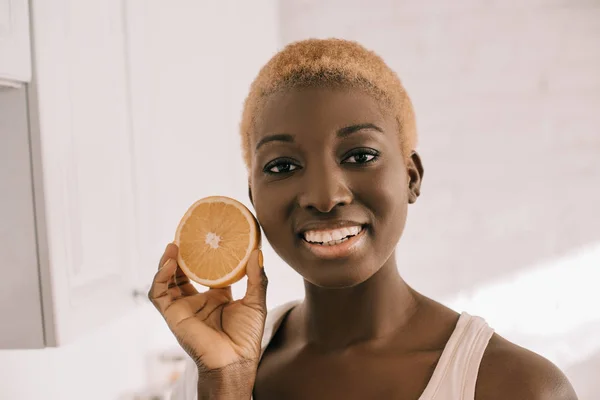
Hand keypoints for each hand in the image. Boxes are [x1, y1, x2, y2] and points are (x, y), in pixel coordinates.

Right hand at [148, 243, 268, 379]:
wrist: (235, 361)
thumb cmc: (247, 337)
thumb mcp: (256, 302)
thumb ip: (257, 278)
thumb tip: (257, 251)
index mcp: (216, 297)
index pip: (205, 271)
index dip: (203, 256)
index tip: (206, 238)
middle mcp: (197, 301)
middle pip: (183, 273)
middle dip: (181, 256)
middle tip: (185, 237)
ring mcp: (183, 308)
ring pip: (167, 281)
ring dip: (167, 262)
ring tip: (173, 245)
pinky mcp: (172, 315)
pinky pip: (159, 294)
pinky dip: (160, 277)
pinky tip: (170, 264)